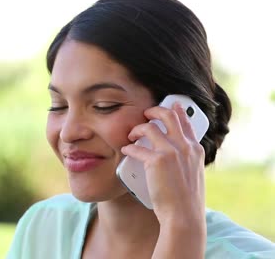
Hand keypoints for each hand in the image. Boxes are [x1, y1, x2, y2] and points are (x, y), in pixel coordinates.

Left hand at [121, 102, 205, 225]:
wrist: (184, 216)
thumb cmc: (186, 201)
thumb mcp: (193, 176)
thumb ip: (186, 161)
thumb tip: (173, 155)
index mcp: (195, 150)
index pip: (186, 122)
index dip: (177, 110)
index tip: (170, 104)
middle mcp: (185, 147)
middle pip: (168, 116)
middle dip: (154, 110)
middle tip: (145, 114)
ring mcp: (171, 152)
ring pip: (149, 128)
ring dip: (137, 129)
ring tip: (131, 135)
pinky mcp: (157, 161)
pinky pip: (137, 148)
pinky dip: (129, 149)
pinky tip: (125, 151)